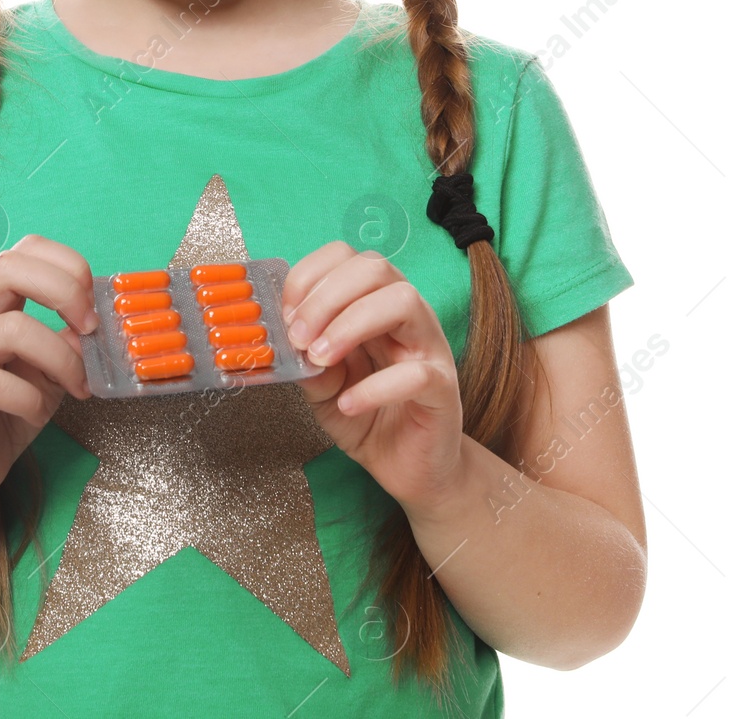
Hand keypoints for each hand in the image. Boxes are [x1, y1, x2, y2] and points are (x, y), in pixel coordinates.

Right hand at [0, 234, 98, 509]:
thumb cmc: (7, 409)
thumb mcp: (49, 368)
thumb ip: (69, 341)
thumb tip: (97, 323)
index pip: (25, 250)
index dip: (67, 264)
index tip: (93, 304)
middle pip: (8, 267)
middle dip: (64, 292)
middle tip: (90, 329)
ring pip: (11, 329)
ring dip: (60, 358)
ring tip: (76, 387)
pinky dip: (30, 399)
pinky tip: (36, 413)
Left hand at [280, 241, 465, 511]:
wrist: (409, 470)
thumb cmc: (368, 419)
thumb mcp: (323, 389)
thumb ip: (306, 364)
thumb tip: (286, 342)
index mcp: (374, 305)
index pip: (347, 258)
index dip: (310, 276)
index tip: (285, 313)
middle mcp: (407, 317)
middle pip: (375, 268)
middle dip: (326, 296)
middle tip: (299, 337)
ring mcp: (430, 349)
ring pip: (403, 301)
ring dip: (351, 324)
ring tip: (321, 359)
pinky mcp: (443, 390)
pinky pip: (417, 373)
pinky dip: (375, 387)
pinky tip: (349, 403)